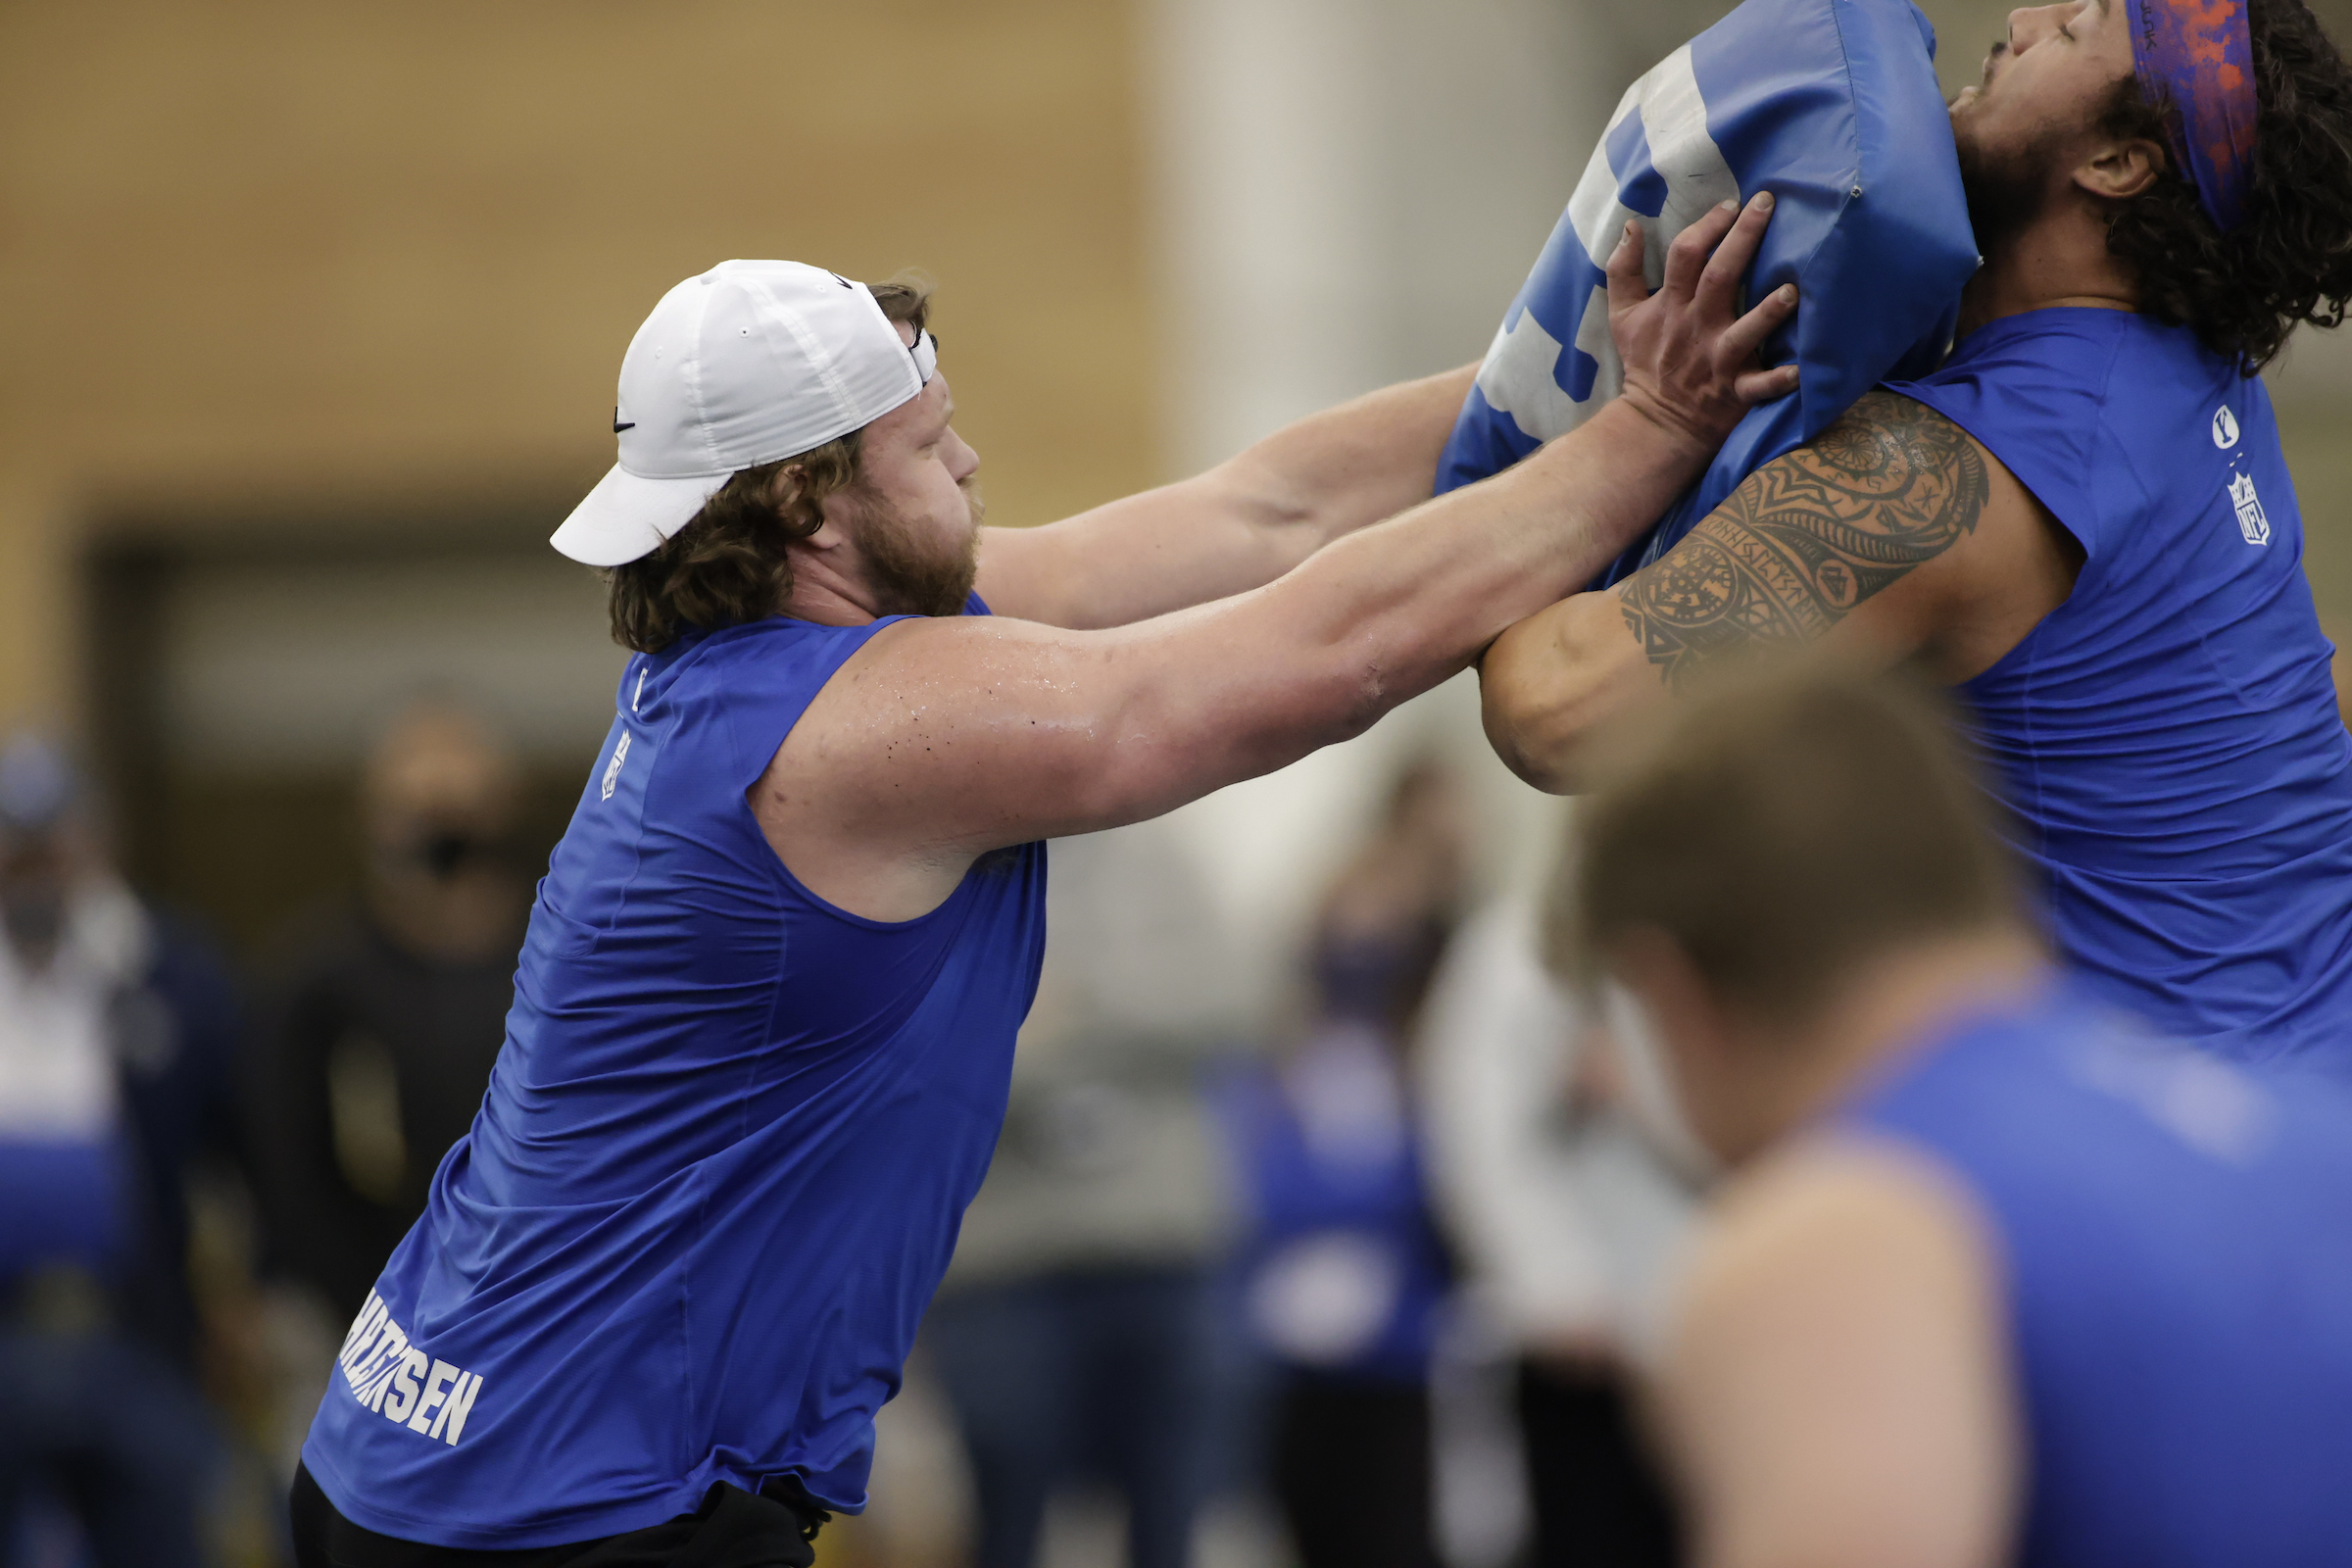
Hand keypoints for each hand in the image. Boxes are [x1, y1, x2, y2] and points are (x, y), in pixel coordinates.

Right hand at [1608, 192, 1798, 456]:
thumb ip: (1622, 270)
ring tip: (1791, 291)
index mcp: (1671, 305)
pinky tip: (1800, 371)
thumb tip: (1631, 226)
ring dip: (1767, 313)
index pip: (1686, 255)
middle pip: (1719, 277)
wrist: (1655, 421)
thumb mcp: (1622, 315)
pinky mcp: (1735, 391)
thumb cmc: (1646, 362)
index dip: (1707, 226)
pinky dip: (1778, 380)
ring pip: (1744, 332)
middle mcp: (1696, 327)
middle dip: (1742, 239)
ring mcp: (1718, 360)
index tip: (1731, 204)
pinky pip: (1759, 387)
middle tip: (1766, 204)